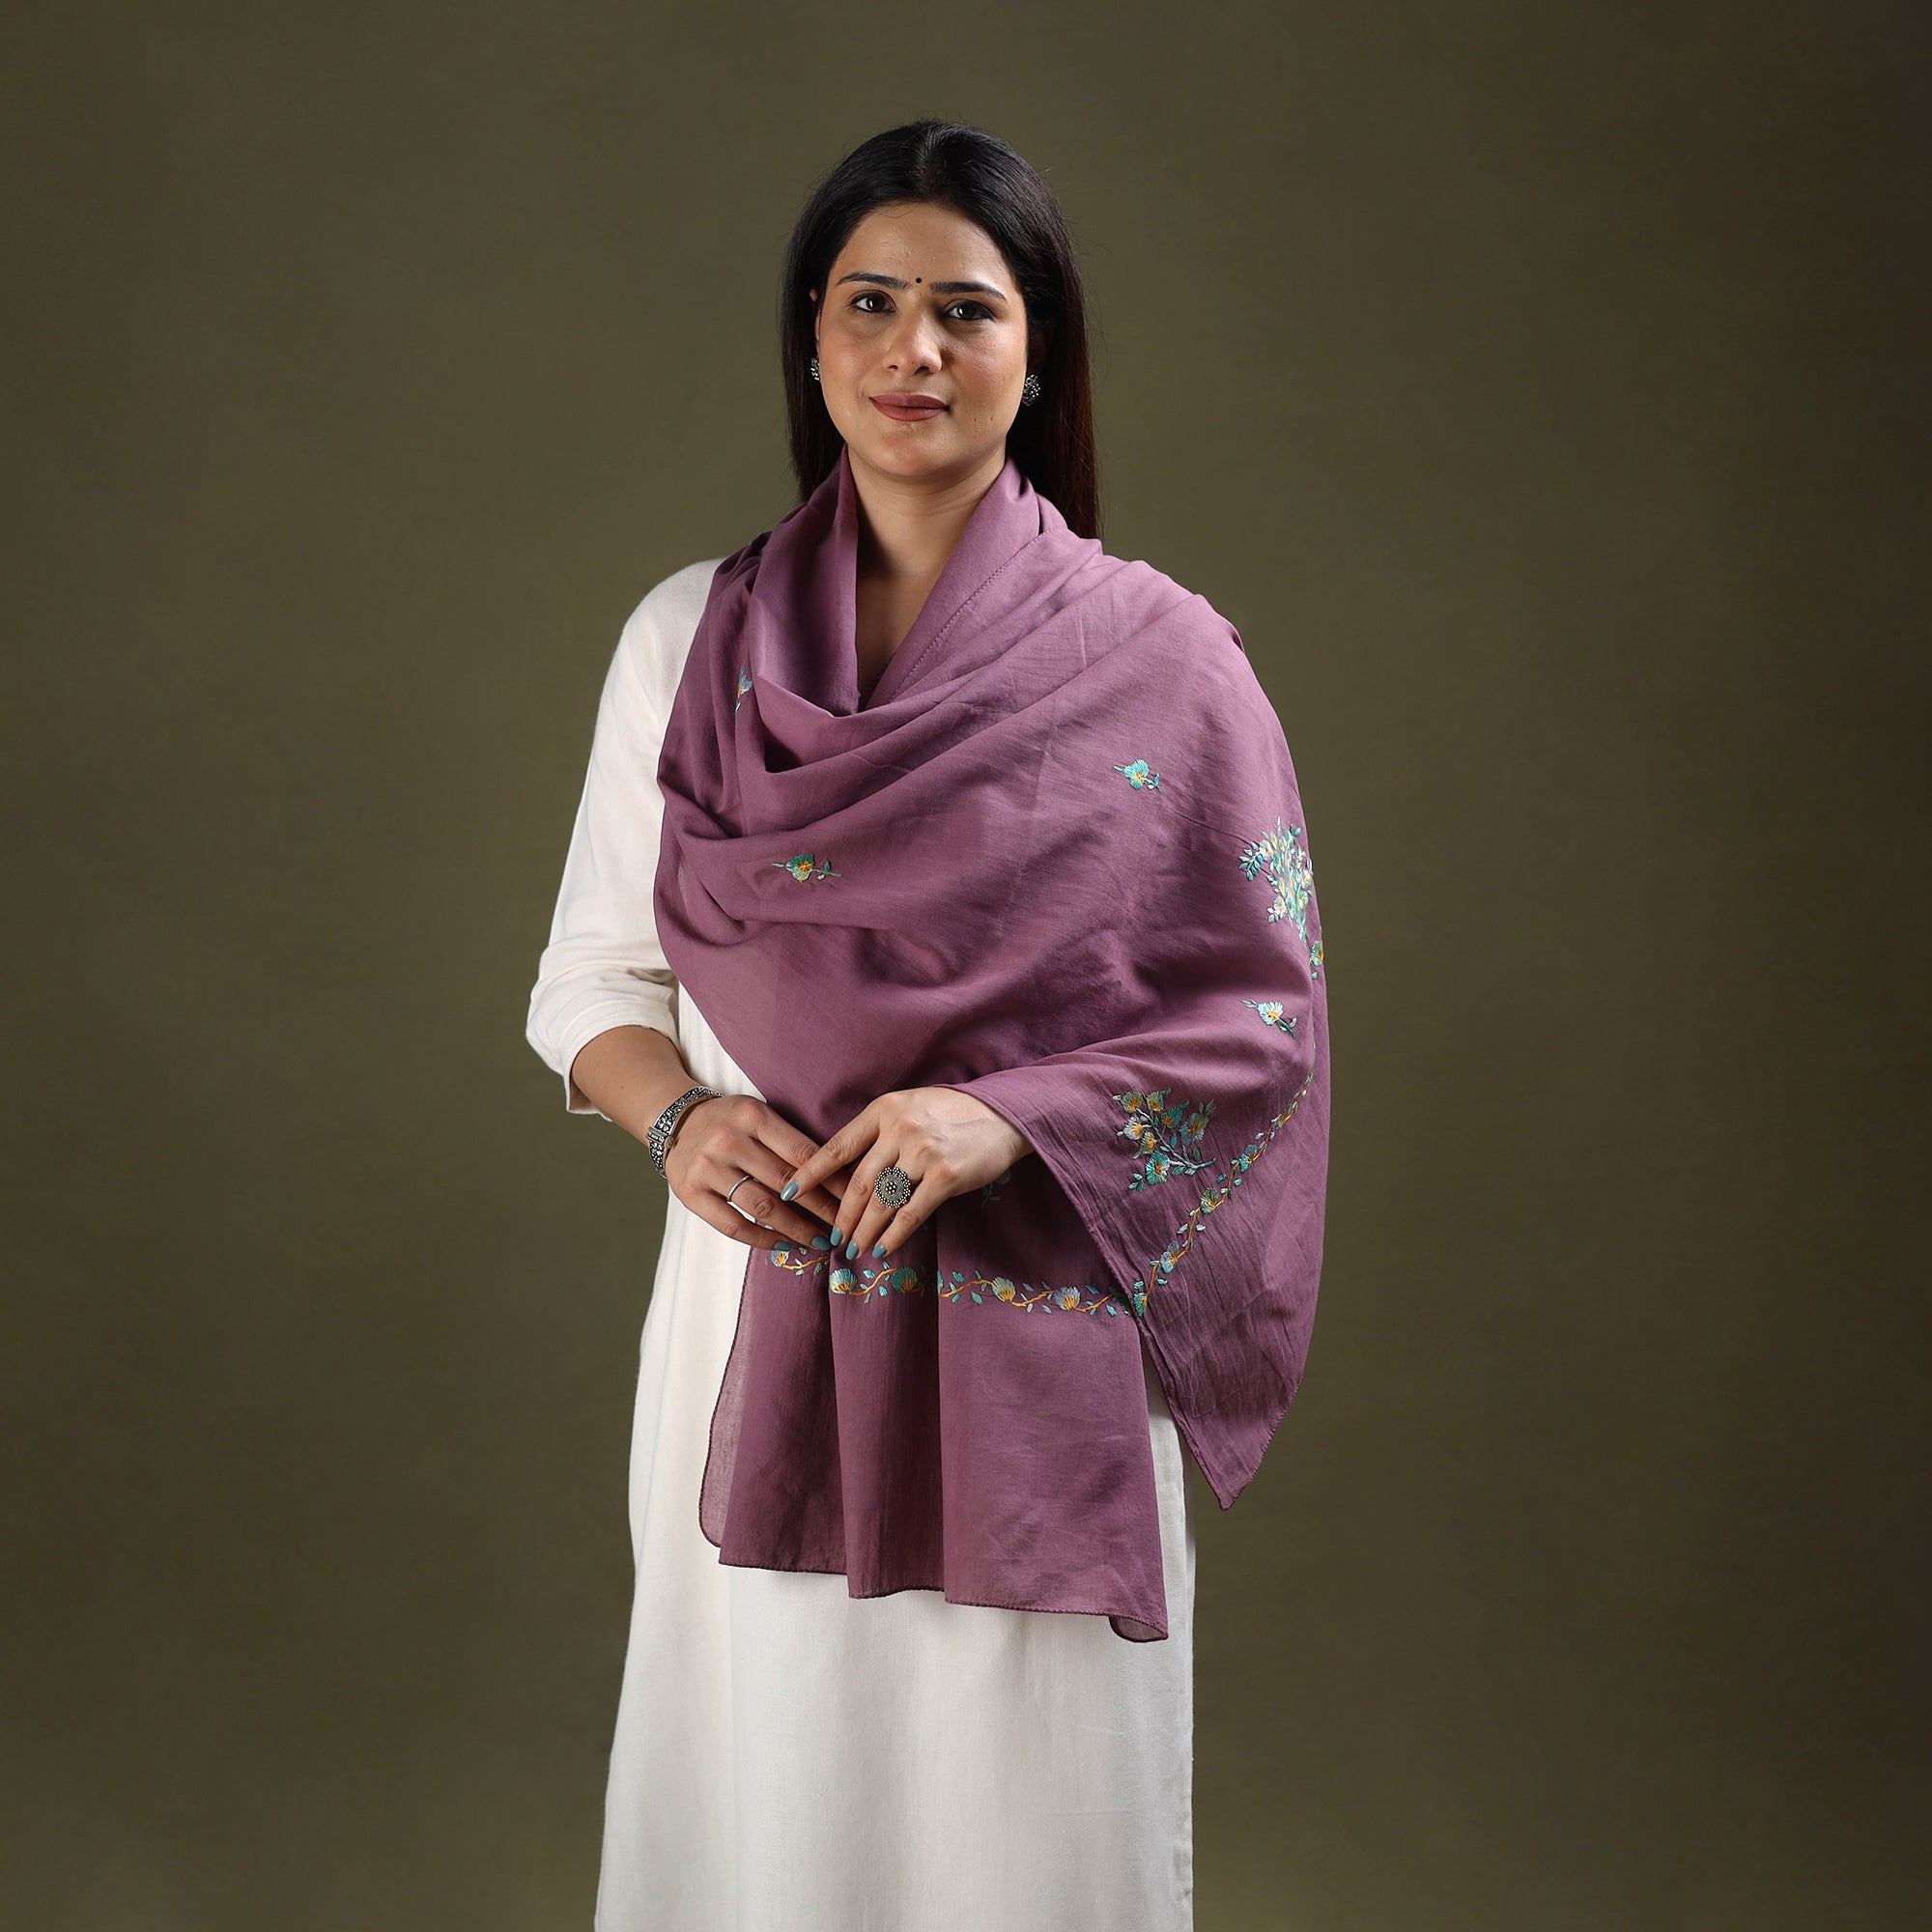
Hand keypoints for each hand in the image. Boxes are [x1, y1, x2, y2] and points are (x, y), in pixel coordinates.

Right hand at [663, 1095, 850, 1252]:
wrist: (675, 1121)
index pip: (802, 1153)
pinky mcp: (691, 1193)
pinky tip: (784, 1244)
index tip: (854, 1199)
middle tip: (844, 1227)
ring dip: (797, 1229)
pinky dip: (762, 1238)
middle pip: (786, 1182)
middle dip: (821, 1209)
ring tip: (821, 1241)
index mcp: (753, 1116)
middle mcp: (728, 1140)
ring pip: (762, 1207)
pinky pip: (733, 1225)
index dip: (832, 1180)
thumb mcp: (759, 1115)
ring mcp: (707, 1168)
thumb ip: (790, 1140)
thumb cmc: (730, 1121)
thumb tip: (839, 1175)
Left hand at [777, 1086, 1032, 1262]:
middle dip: (840, 1216)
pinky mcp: (946, 1176)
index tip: (788, 1192)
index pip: (837, 1146)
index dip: (810, 1173)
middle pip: (857, 1183)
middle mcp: (900, 1129)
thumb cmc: (953, 1113)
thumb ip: (879, 1131)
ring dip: (864, 1231)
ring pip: (882, 1202)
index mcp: (885, 1109)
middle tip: (831, 1237)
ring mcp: (923, 1152)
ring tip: (853, 1249)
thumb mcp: (910, 1107)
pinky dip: (893, 1235)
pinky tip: (882, 1249)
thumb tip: (844, 1169)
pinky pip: (911, 1213)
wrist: (1004, 1115)